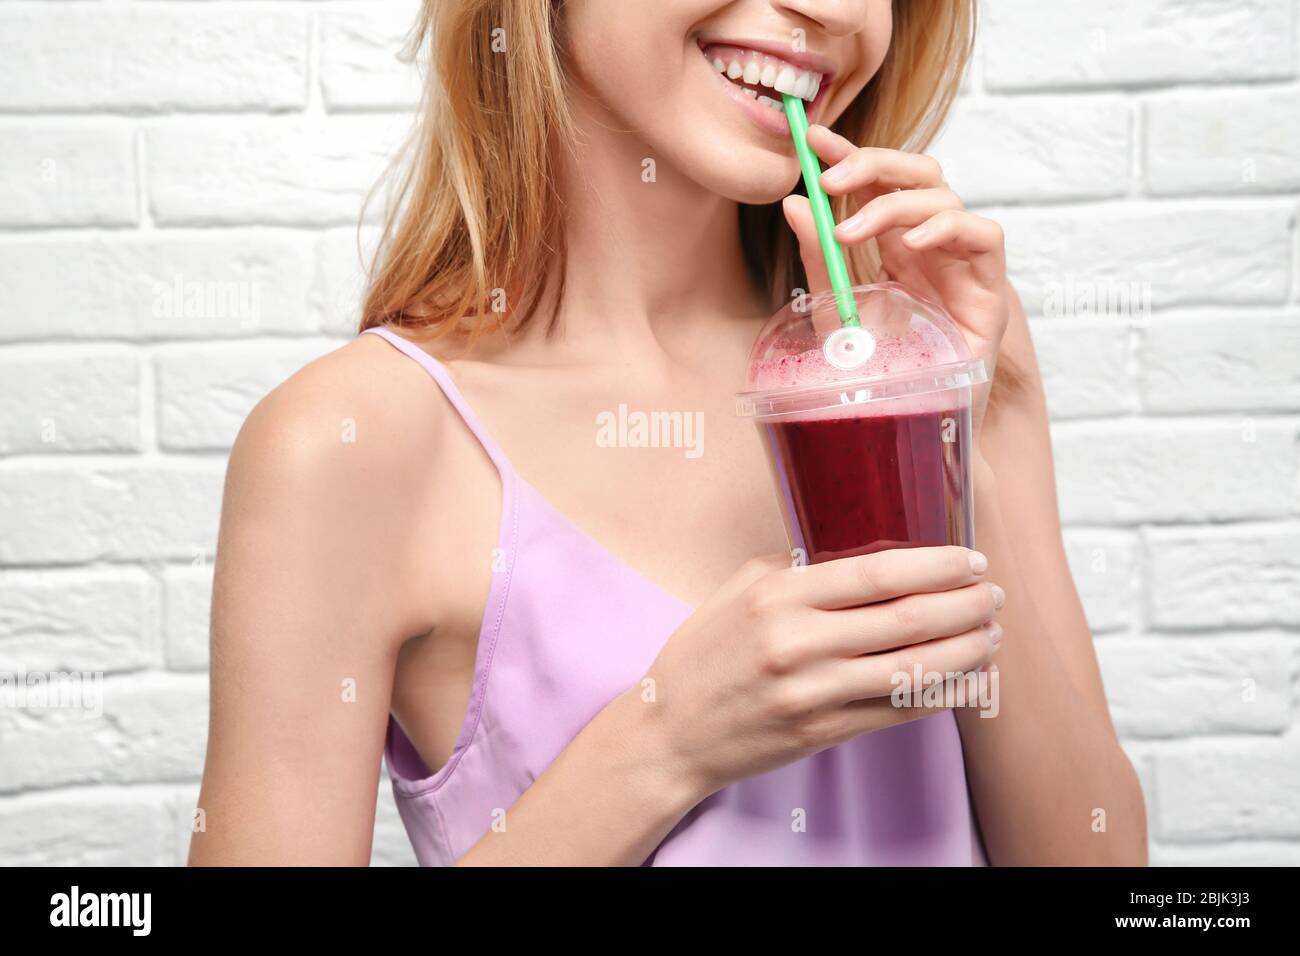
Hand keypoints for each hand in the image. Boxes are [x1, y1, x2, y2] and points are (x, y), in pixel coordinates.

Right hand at [637, 547, 1003, 799]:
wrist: (671, 730)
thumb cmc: (705, 653)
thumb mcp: (739, 591)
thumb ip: (798, 570)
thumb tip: (867, 553)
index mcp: (779, 596)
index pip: (878, 574)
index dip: (937, 565)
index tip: (971, 561)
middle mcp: (798, 644)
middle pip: (908, 620)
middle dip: (965, 605)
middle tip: (992, 596)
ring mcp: (813, 694)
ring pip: (915, 669)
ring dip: (967, 651)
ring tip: (991, 635)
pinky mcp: (823, 733)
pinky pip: (900, 712)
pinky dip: (945, 695)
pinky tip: (972, 680)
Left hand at [783, 126, 1011, 431]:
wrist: (907, 434)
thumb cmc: (876, 379)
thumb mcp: (834, 316)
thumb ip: (818, 262)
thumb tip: (793, 203)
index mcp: (893, 249)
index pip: (878, 183)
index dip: (849, 153)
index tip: (812, 137)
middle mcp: (930, 248)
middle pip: (916, 174)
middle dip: (873, 164)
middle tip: (829, 179)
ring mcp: (961, 266)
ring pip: (944, 198)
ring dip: (894, 203)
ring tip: (850, 233)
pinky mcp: (989, 292)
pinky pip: (986, 236)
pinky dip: (951, 227)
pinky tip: (914, 241)